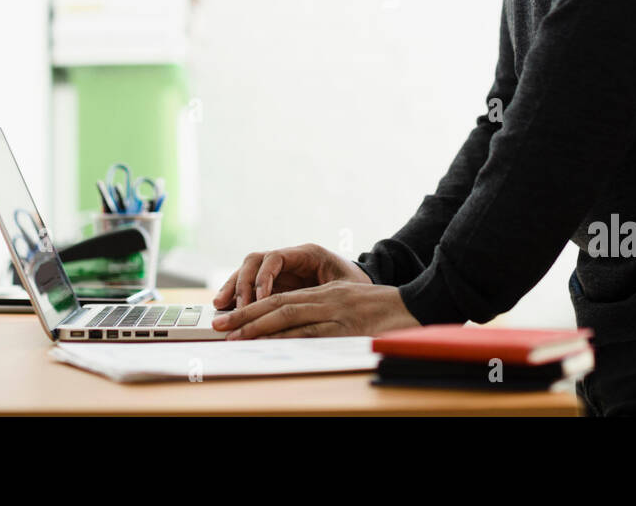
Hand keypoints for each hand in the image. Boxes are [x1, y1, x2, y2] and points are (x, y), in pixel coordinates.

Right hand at [212, 243, 371, 309]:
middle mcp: (289, 258)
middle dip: (241, 283)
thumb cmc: (357, 286)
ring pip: (248, 271)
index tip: (259, 300)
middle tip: (237, 309)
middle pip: (255, 261)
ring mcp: (280, 269)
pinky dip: (238, 295)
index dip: (262, 278)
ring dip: (233, 288)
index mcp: (307, 253)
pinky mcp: (275, 283)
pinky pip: (251, 285)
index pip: (274, 258)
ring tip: (221, 307)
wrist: (364, 287)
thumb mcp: (345, 288)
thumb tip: (300, 310)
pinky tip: (226, 308)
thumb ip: (324, 295)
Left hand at [212, 280, 419, 338]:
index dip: (253, 307)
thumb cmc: (385, 309)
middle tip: (220, 326)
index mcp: (325, 292)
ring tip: (235, 337)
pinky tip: (269, 343)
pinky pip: (310, 332)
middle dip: (245, 316)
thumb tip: (296, 328)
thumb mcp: (351, 302)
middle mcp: (325, 299)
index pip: (281, 297)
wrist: (416, 307)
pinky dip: (286, 337)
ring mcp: (334, 313)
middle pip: (277, 304)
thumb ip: (327, 310)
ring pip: (288, 316)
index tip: (230, 316)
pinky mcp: (344, 329)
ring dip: (258, 327)